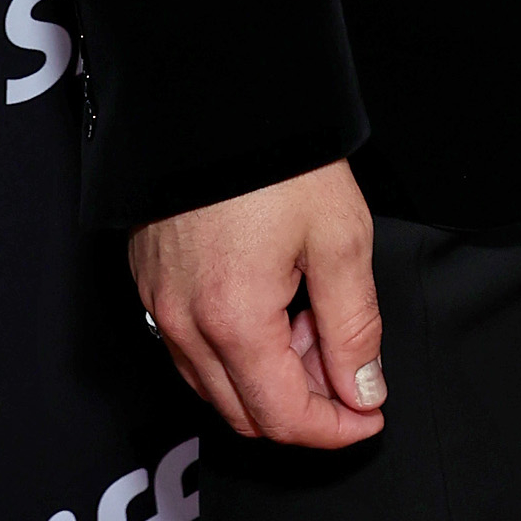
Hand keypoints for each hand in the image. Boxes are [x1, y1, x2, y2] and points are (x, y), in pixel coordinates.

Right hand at [128, 159, 385, 445]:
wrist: (215, 92)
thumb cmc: (278, 155)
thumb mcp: (340, 236)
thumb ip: (354, 326)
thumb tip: (362, 391)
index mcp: (233, 320)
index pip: (281, 417)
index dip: (334, 428)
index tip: (370, 416)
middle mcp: (184, 325)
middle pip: (245, 412)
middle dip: (305, 402)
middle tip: (348, 358)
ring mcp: (159, 305)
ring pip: (215, 385)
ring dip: (270, 376)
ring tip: (313, 317)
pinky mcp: (150, 282)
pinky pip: (191, 348)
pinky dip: (237, 349)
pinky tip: (275, 302)